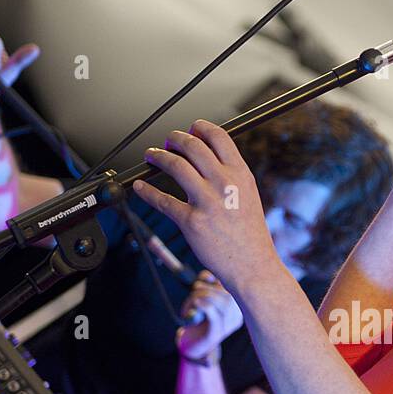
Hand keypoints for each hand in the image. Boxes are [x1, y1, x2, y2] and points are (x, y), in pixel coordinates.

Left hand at [132, 120, 281, 295]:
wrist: (252, 265)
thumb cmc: (249, 232)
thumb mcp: (248, 194)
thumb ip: (230, 173)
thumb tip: (207, 155)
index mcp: (240, 174)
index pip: (218, 136)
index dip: (199, 127)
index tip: (189, 130)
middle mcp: (224, 183)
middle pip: (192, 145)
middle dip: (174, 139)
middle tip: (166, 143)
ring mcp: (207, 202)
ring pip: (175, 165)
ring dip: (157, 156)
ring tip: (151, 156)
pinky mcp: (192, 222)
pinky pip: (163, 201)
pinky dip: (147, 191)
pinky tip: (140, 187)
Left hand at [177, 270, 242, 358]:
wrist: (190, 344)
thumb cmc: (197, 319)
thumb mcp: (201, 297)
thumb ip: (207, 285)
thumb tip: (207, 275)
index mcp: (236, 307)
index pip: (236, 288)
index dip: (219, 280)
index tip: (204, 276)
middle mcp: (236, 317)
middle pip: (229, 295)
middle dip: (209, 288)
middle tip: (194, 288)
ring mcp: (228, 327)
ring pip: (224, 304)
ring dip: (204, 295)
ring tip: (193, 299)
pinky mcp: (216, 334)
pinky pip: (215, 316)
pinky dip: (205, 305)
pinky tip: (196, 303)